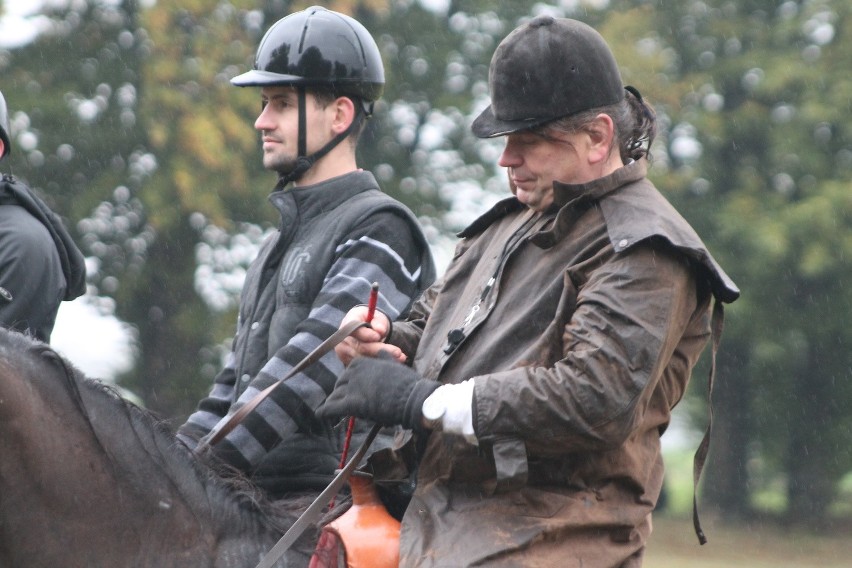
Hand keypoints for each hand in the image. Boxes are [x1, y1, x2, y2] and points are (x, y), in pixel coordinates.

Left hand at [317, 352, 438, 430]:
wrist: (412, 397)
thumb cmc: (405, 382)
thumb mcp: (393, 364)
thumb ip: (384, 357)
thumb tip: (382, 350)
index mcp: (362, 362)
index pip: (349, 373)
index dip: (351, 383)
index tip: (354, 390)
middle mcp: (353, 372)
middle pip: (341, 384)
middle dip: (342, 393)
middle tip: (346, 402)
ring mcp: (351, 387)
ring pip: (336, 396)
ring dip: (335, 402)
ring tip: (334, 409)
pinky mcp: (351, 403)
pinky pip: (331, 408)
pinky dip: (325, 411)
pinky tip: (320, 414)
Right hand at [335, 306, 405, 365]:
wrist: (366, 329)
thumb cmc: (372, 320)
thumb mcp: (377, 316)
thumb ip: (379, 322)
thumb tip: (380, 330)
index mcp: (349, 320)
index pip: (354, 329)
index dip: (365, 334)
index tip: (378, 336)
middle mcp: (344, 338)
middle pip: (361, 347)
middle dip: (380, 349)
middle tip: (397, 352)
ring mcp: (344, 352)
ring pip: (364, 358)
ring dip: (383, 358)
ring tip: (399, 357)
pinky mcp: (349, 362)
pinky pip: (365, 365)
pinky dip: (380, 364)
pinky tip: (393, 362)